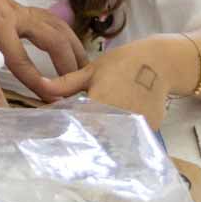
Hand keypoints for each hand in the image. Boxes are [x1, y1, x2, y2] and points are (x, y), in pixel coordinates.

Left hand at [0, 0, 87, 99]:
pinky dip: (65, 37)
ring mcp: (19, 9)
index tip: (49, 98)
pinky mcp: (18, 8)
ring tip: (84, 74)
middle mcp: (14, 12)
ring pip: (57, 27)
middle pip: (53, 38)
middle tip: (78, 90)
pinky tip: (70, 52)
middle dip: (68, 64)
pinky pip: (50, 22)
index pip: (20, 56)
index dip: (35, 80)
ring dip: (74, 49)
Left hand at [55, 40, 176, 129]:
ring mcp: (136, 125)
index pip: (78, 125)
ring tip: (98, 133)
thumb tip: (41, 87)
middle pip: (95, 135)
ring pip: (113, 139)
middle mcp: (118, 118)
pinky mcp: (149, 129)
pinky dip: (124, 134)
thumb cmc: (121, 63)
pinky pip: (131, 137)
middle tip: (78, 135)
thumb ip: (66, 84)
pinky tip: (118, 128)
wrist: (159, 62)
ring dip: (105, 137)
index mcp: (99, 103)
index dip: (68, 129)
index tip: (59, 132)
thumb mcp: (91, 70)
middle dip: (86, 136)